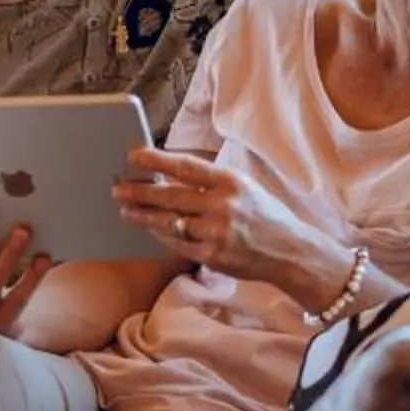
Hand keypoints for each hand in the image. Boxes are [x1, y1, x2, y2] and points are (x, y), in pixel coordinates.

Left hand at [114, 147, 335, 292]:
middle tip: (119, 188)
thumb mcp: (243, 187)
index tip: (134, 155)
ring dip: (143, 216)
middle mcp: (223, 205)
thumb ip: (209, 183)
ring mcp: (217, 232)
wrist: (291, 251)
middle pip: (171, 196)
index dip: (157, 159)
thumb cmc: (263, 215)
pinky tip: (150, 229)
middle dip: (140, 191)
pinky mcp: (213, 255)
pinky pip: (177, 244)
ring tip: (126, 209)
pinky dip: (161, 236)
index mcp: (231, 181)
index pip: (186, 166)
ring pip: (169, 222)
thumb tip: (168, 176)